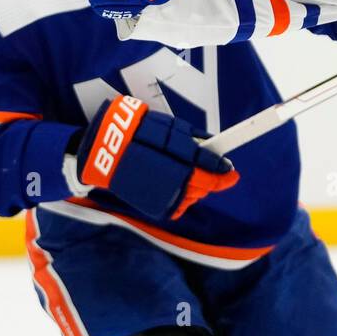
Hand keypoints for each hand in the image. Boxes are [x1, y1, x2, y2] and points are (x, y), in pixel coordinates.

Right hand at [75, 95, 238, 220]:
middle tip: (208, 171)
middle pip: (205, 186)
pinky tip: (172, 186)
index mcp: (178, 160)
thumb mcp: (168, 127)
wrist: (103, 154)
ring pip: (195, 197)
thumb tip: (216, 148)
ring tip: (182, 175)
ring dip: (196, 187)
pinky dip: (181, 197)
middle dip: (211, 179)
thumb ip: (195, 140)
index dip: (224, 173)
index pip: (211, 171)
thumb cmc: (136, 134)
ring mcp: (165, 197)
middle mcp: (174, 181)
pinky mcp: (157, 207)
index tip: (232, 172)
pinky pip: (180, 205)